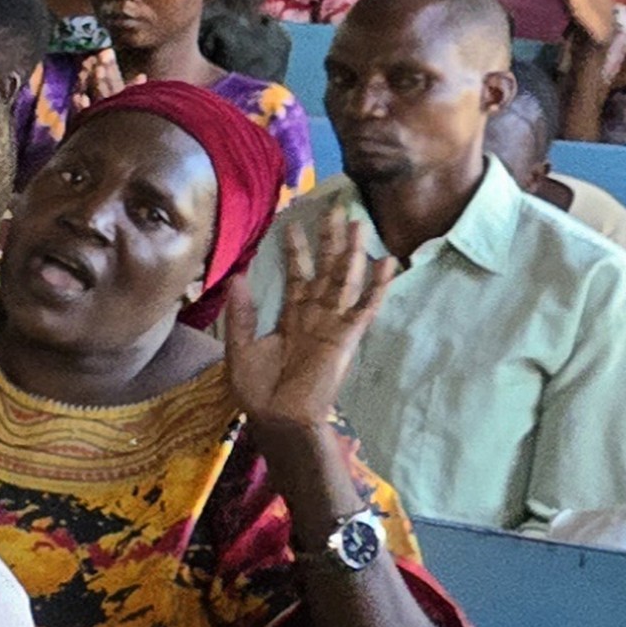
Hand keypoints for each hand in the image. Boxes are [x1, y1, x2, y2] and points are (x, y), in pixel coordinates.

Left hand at [225, 192, 390, 441]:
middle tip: (334, 208)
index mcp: (291, 318)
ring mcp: (332, 325)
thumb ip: (241, 313)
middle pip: (324, 270)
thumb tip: (239, 276)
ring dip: (352, 252)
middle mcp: (314, 317)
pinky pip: (364, 307)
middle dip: (329, 241)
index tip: (293, 223)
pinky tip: (386, 263)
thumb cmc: (259, 390)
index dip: (296, 250)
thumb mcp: (239, 347)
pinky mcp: (346, 338)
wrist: (278, 418)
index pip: (296, 276)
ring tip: (359, 223)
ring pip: (344, 280)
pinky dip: (376, 285)